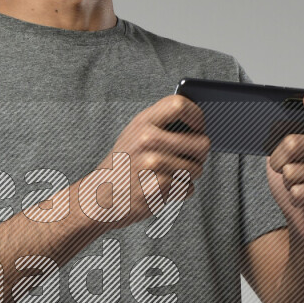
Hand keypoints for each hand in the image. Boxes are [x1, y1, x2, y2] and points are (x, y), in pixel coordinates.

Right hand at [96, 94, 210, 228]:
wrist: (101, 197)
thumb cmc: (125, 163)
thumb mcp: (136, 133)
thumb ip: (162, 123)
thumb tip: (200, 122)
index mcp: (143, 121)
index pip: (180, 105)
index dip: (197, 117)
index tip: (198, 128)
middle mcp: (147, 140)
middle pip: (202, 143)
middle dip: (199, 154)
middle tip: (189, 157)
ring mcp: (152, 165)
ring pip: (197, 169)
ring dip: (188, 175)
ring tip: (167, 174)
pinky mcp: (157, 189)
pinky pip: (189, 188)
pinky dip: (180, 190)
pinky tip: (162, 188)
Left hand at [266, 91, 303, 244]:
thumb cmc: (293, 185)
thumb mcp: (279, 156)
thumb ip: (279, 138)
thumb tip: (269, 124)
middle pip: (292, 143)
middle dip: (277, 161)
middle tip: (283, 170)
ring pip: (291, 171)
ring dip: (286, 184)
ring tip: (298, 187)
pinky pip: (298, 191)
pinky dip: (293, 199)